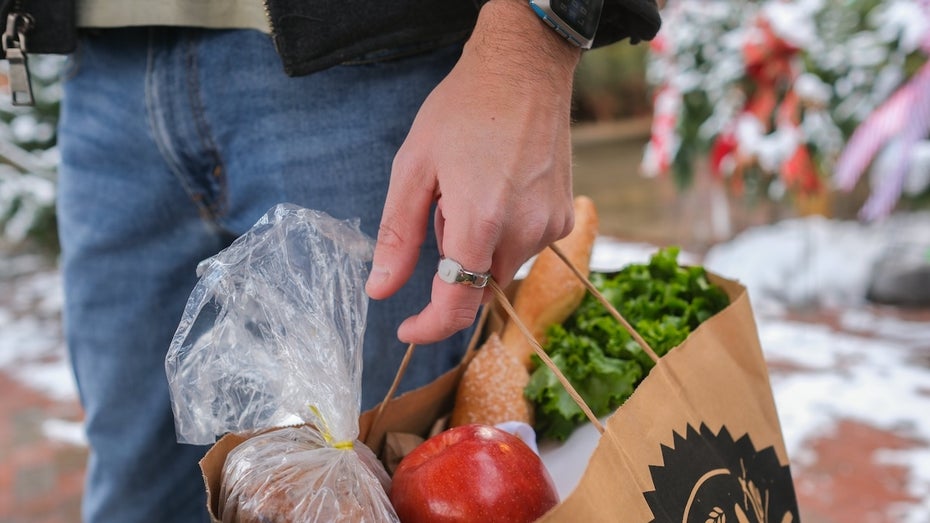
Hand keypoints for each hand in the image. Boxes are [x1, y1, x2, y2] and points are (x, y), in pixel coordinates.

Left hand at [366, 0, 581, 343]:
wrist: (525, 69)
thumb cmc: (463, 110)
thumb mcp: (413, 167)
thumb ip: (396, 236)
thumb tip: (380, 290)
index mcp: (480, 221)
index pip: (456, 305)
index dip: (428, 326)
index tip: (406, 327)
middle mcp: (523, 232)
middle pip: (476, 285)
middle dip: (452, 262)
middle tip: (444, 204)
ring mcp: (550, 226)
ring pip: (500, 267)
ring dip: (478, 246)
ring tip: (475, 188)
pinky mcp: (564, 218)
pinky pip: (524, 247)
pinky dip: (503, 233)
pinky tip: (498, 189)